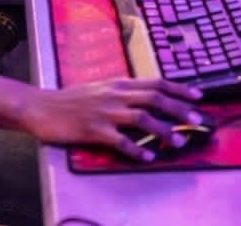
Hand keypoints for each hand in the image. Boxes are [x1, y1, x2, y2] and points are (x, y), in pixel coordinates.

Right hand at [21, 78, 202, 160]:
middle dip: (179, 109)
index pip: (156, 82)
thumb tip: (147, 96)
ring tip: (178, 141)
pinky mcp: (93, 130)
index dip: (179, 89)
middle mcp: (115, 94)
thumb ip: (123, 91)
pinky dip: (136, 150)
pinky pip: (120, 141)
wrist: (42, 107)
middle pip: (155, 98)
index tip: (199, 97)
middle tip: (197, 120)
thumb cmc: (72, 99)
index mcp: (119, 83)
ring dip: (163, 130)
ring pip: (142, 118)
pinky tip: (148, 158)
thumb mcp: (101, 88)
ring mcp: (105, 112)